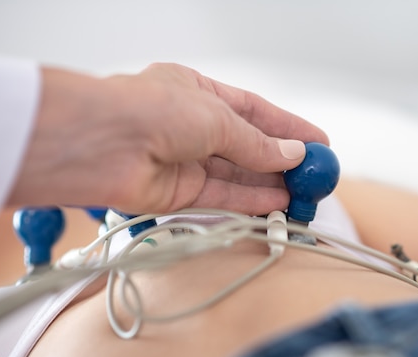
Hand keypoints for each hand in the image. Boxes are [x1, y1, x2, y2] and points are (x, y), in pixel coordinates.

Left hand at [8, 63, 328, 214]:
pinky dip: (250, 202)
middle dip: (282, 162)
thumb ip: (256, 143)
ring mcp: (183, 160)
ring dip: (270, 185)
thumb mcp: (217, 118)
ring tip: (302, 195)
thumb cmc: (149, 109)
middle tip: (315, 177)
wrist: (99, 144)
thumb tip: (291, 154)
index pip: (254, 112)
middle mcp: (190, 126)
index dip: (288, 128)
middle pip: (247, 147)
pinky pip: (222, 197)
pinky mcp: (176, 193)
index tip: (318, 144)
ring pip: (237, 176)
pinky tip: (276, 204)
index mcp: (197, 91)